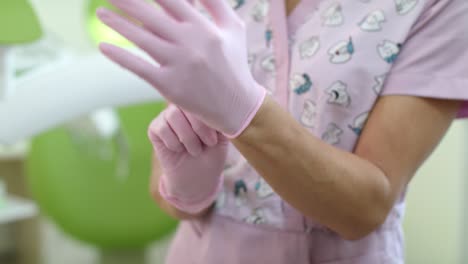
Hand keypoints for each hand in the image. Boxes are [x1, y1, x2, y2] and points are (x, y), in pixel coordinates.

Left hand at [97, 0, 265, 137]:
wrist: (236, 104)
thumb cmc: (233, 62)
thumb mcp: (233, 28)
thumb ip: (215, 3)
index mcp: (204, 27)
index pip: (171, 0)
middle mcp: (190, 43)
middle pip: (150, 15)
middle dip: (126, 1)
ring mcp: (178, 65)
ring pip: (141, 38)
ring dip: (117, 23)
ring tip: (101, 12)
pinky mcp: (169, 86)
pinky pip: (139, 68)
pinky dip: (120, 57)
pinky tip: (103, 46)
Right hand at [148, 105, 227, 213]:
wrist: (199, 178)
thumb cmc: (212, 155)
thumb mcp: (222, 137)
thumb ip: (219, 119)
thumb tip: (216, 105)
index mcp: (199, 105)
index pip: (200, 98)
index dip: (207, 118)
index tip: (214, 140)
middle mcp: (182, 107)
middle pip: (185, 105)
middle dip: (198, 127)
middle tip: (207, 144)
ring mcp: (167, 116)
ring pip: (172, 115)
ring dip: (186, 136)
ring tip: (195, 150)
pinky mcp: (155, 128)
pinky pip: (161, 128)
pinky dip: (172, 142)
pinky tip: (179, 150)